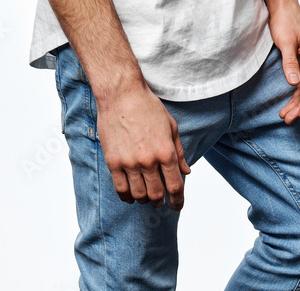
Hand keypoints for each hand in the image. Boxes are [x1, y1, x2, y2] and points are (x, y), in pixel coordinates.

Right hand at [95, 83, 190, 211]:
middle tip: (160, 201)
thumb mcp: (171, 126)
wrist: (121, 94)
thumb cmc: (147, 106)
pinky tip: (131, 194)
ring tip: (145, 196)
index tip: (177, 205)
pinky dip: (127, 197)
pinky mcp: (113, 162)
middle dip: (160, 202)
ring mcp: (129, 163)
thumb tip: (186, 171)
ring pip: (139, 195)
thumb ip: (179, 151)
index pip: (175, 186)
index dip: (178, 201)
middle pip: (157, 195)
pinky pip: (120, 189)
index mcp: (166, 152)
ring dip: (144, 199)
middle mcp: (149, 161)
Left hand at [269, 1, 299, 123]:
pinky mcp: (299, 60)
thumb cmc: (286, 20)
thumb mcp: (286, 42)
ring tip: (285, 115)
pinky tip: (287, 102)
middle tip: (287, 119)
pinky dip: (293, 92)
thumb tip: (293, 83)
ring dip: (296, 102)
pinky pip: (299, 81)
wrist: (281, 5)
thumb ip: (290, 63)